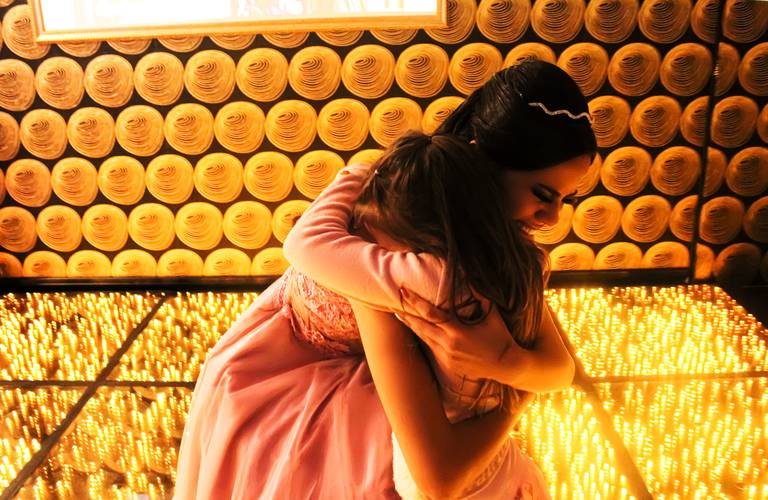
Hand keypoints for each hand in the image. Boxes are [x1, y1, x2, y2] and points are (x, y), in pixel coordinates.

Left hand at [395, 287, 522, 381]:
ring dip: (410, 324)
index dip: (415, 302)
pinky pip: (430, 346)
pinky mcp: (447, 363)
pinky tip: (415, 328)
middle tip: (395, 298)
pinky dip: (422, 335)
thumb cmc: (501, 338)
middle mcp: (448, 345)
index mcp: (457, 332)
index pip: (430, 314)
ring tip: (398, 313)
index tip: (404, 291)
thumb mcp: (493, 315)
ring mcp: (446, 356)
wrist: (506, 366)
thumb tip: (472, 277)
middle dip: (406, 312)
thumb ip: (482, 296)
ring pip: (423, 337)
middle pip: (420, 326)